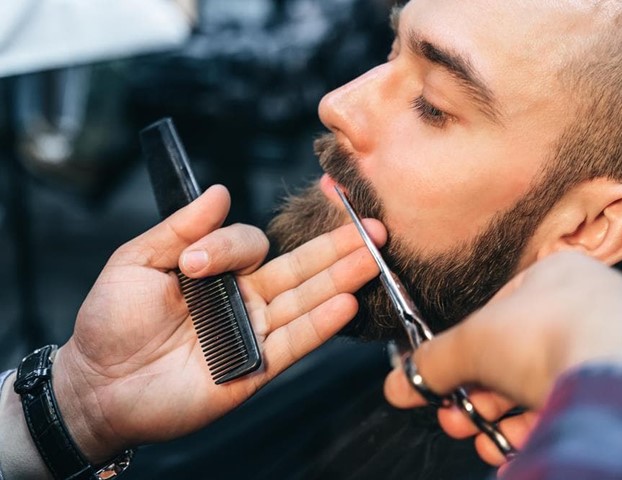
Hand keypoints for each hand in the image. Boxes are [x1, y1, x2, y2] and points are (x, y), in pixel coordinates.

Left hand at [52, 185, 385, 462]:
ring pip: (304, 301)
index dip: (230, 247)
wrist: (100, 385)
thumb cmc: (112, 322)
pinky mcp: (256, 367)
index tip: (194, 264)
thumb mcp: (137, 261)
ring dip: (339, 279)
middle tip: (370, 226)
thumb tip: (218, 190)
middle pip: (297, 268)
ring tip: (372, 256)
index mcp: (218, 271)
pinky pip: (293, 343)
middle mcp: (243, 299)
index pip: (250, 245)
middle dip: (335, 247)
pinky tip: (346, 302)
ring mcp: (253, 332)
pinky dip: (320, 324)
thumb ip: (181, 227)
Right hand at [384, 252, 621, 462]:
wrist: (616, 374)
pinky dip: (533, 429)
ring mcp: (605, 345)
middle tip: (453, 417)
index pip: (491, 316)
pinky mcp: (616, 384)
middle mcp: (583, 306)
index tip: (441, 383)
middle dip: (474, 395)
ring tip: (479, 439)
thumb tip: (399, 382)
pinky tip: (510, 448)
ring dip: (498, 417)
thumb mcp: (470, 342)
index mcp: (551, 274)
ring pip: (536, 386)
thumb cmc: (549, 334)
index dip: (461, 354)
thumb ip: (431, 361)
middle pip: (510, 357)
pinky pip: (565, 406)